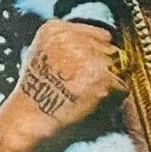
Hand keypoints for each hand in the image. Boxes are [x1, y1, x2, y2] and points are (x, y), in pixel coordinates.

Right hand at [0, 20, 123, 151]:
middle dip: (104, 67)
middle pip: (111, 49)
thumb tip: (102, 43)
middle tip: (84, 87)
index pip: (100, 34)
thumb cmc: (35, 95)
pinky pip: (121, 87)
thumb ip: (68, 43)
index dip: (97, 55)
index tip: (86, 71)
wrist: (29, 122)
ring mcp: (89, 57)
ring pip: (119, 67)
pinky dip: (113, 100)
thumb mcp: (40, 55)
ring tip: (86, 97)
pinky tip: (91, 105)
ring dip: (109, 83)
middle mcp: (73, 37)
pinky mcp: (101, 78)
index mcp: (56, 29)